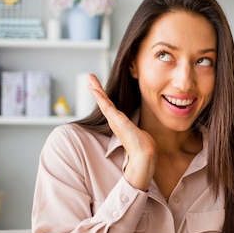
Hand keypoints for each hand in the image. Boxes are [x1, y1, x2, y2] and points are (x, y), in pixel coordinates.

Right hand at [87, 74, 156, 190]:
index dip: (103, 98)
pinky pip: (106, 106)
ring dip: (96, 89)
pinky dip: (100, 97)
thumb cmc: (143, 146)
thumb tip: (141, 131)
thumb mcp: (140, 133)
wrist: (143, 154)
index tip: (97, 89)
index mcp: (119, 124)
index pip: (109, 107)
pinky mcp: (117, 120)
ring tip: (90, 78)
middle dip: (96, 89)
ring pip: (103, 101)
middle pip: (103, 102)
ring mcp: (114, 121)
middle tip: (89, 78)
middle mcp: (114, 122)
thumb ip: (137, 129)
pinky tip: (95, 88)